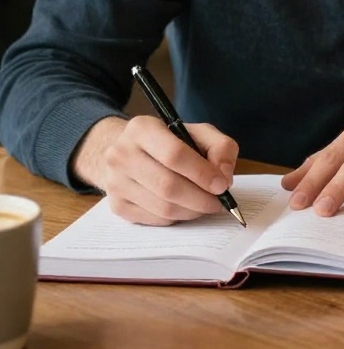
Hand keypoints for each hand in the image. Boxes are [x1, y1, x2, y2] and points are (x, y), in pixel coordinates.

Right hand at [71, 114, 239, 224]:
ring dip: (191, 211)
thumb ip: (220, 148)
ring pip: (162, 207)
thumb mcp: (199, 132)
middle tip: (219, 202)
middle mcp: (122, 154)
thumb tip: (224, 178)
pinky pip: (154, 220)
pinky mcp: (116, 205)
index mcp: (142, 128)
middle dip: (200, 199)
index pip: (174, 155)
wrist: (128, 152)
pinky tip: (186, 208)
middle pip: (168, 185)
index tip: (222, 185)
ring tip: (206, 205)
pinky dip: (177, 218)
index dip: (202, 173)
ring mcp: (115, 182)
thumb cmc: (170, 141)